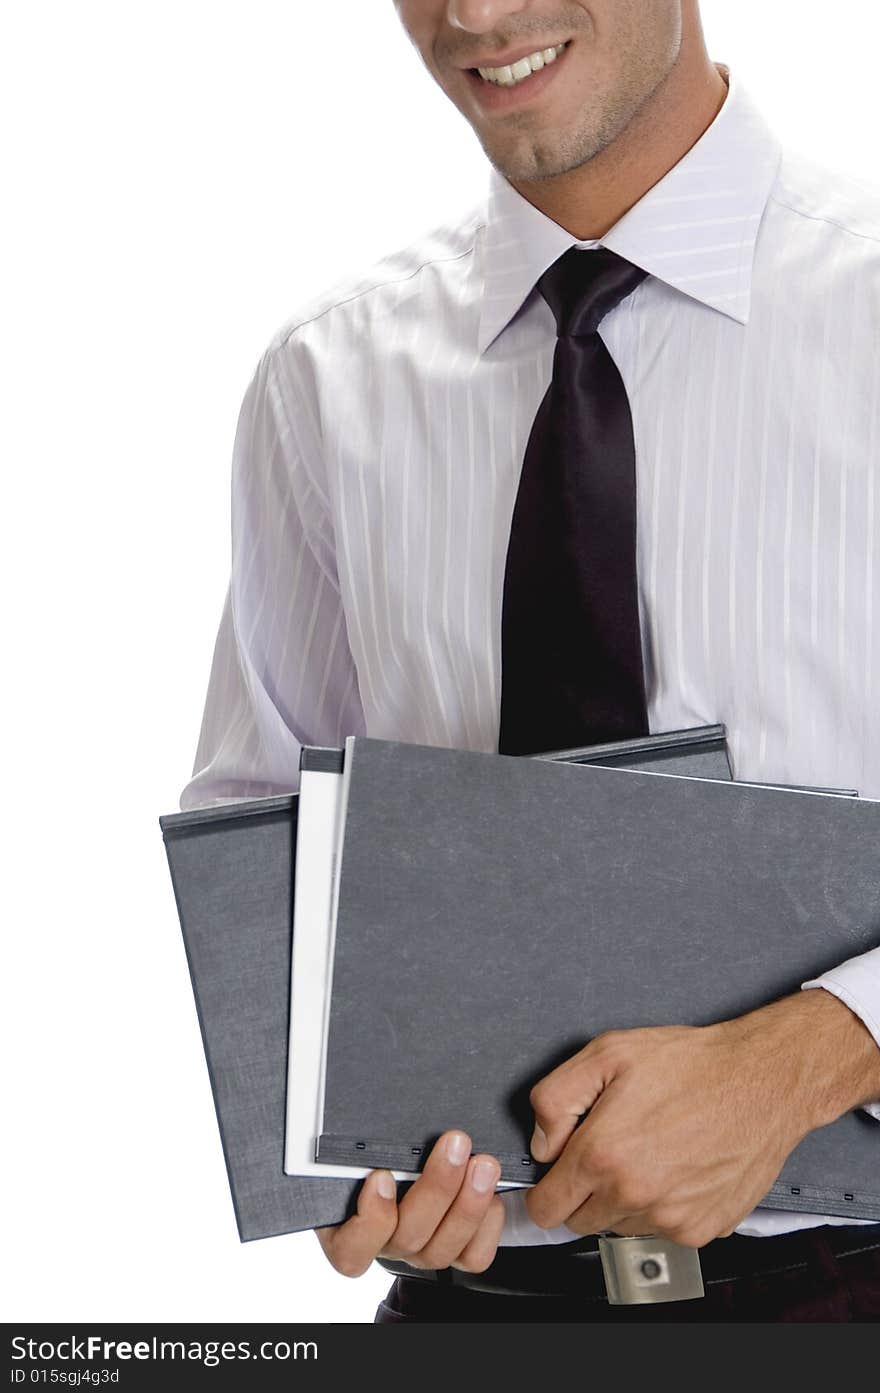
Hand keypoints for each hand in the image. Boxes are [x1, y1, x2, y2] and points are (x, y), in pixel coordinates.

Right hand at [315, 1129, 503, 1276]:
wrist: (412, 1155)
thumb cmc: (378, 1147)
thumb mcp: (364, 1141)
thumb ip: (363, 1140)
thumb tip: (358, 1106)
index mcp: (349, 1226)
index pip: (350, 1249)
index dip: (370, 1219)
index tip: (382, 1177)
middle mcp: (385, 1244)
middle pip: (407, 1238)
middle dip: (437, 1188)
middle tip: (455, 1144)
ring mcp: (420, 1251)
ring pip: (442, 1249)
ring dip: (467, 1203)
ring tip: (483, 1164)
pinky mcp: (454, 1252)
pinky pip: (473, 1257)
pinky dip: (486, 1225)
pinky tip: (492, 1194)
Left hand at [523, 991, 858, 1247]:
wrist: (762, 1081)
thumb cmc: (692, 1064)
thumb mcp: (607, 1053)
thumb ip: (555, 1098)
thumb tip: (542, 1143)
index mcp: (603, 1154)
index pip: (546, 1208)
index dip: (546, 1190)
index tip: (556, 1177)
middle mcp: (634, 1194)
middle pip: (581, 1222)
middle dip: (584, 1193)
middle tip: (609, 1151)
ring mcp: (670, 1217)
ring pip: (621, 1227)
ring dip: (624, 1200)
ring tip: (650, 1152)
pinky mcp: (702, 1228)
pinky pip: (662, 1230)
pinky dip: (662, 1207)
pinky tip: (676, 1167)